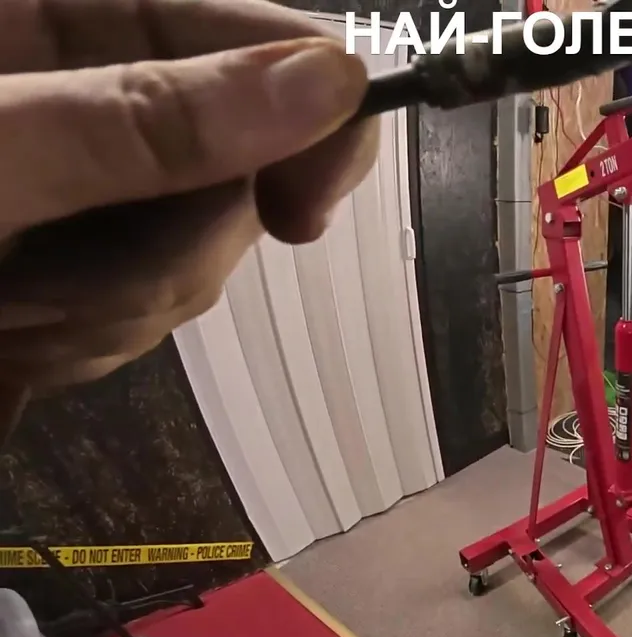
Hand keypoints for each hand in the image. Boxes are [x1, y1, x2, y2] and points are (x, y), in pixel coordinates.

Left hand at [0, 0, 378, 429]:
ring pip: (201, 246)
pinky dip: (88, 341)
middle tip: (57, 284)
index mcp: (52, 18)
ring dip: (116, 305)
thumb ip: (143, 123)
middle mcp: (83, 92)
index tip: (309, 207)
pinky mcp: (68, 266)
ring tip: (6, 316)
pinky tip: (8, 341)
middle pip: (238, 157)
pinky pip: (151, 305)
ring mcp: (80, 186)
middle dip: (171, 243)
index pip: (241, 31)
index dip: (304, 107)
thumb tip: (330, 84)